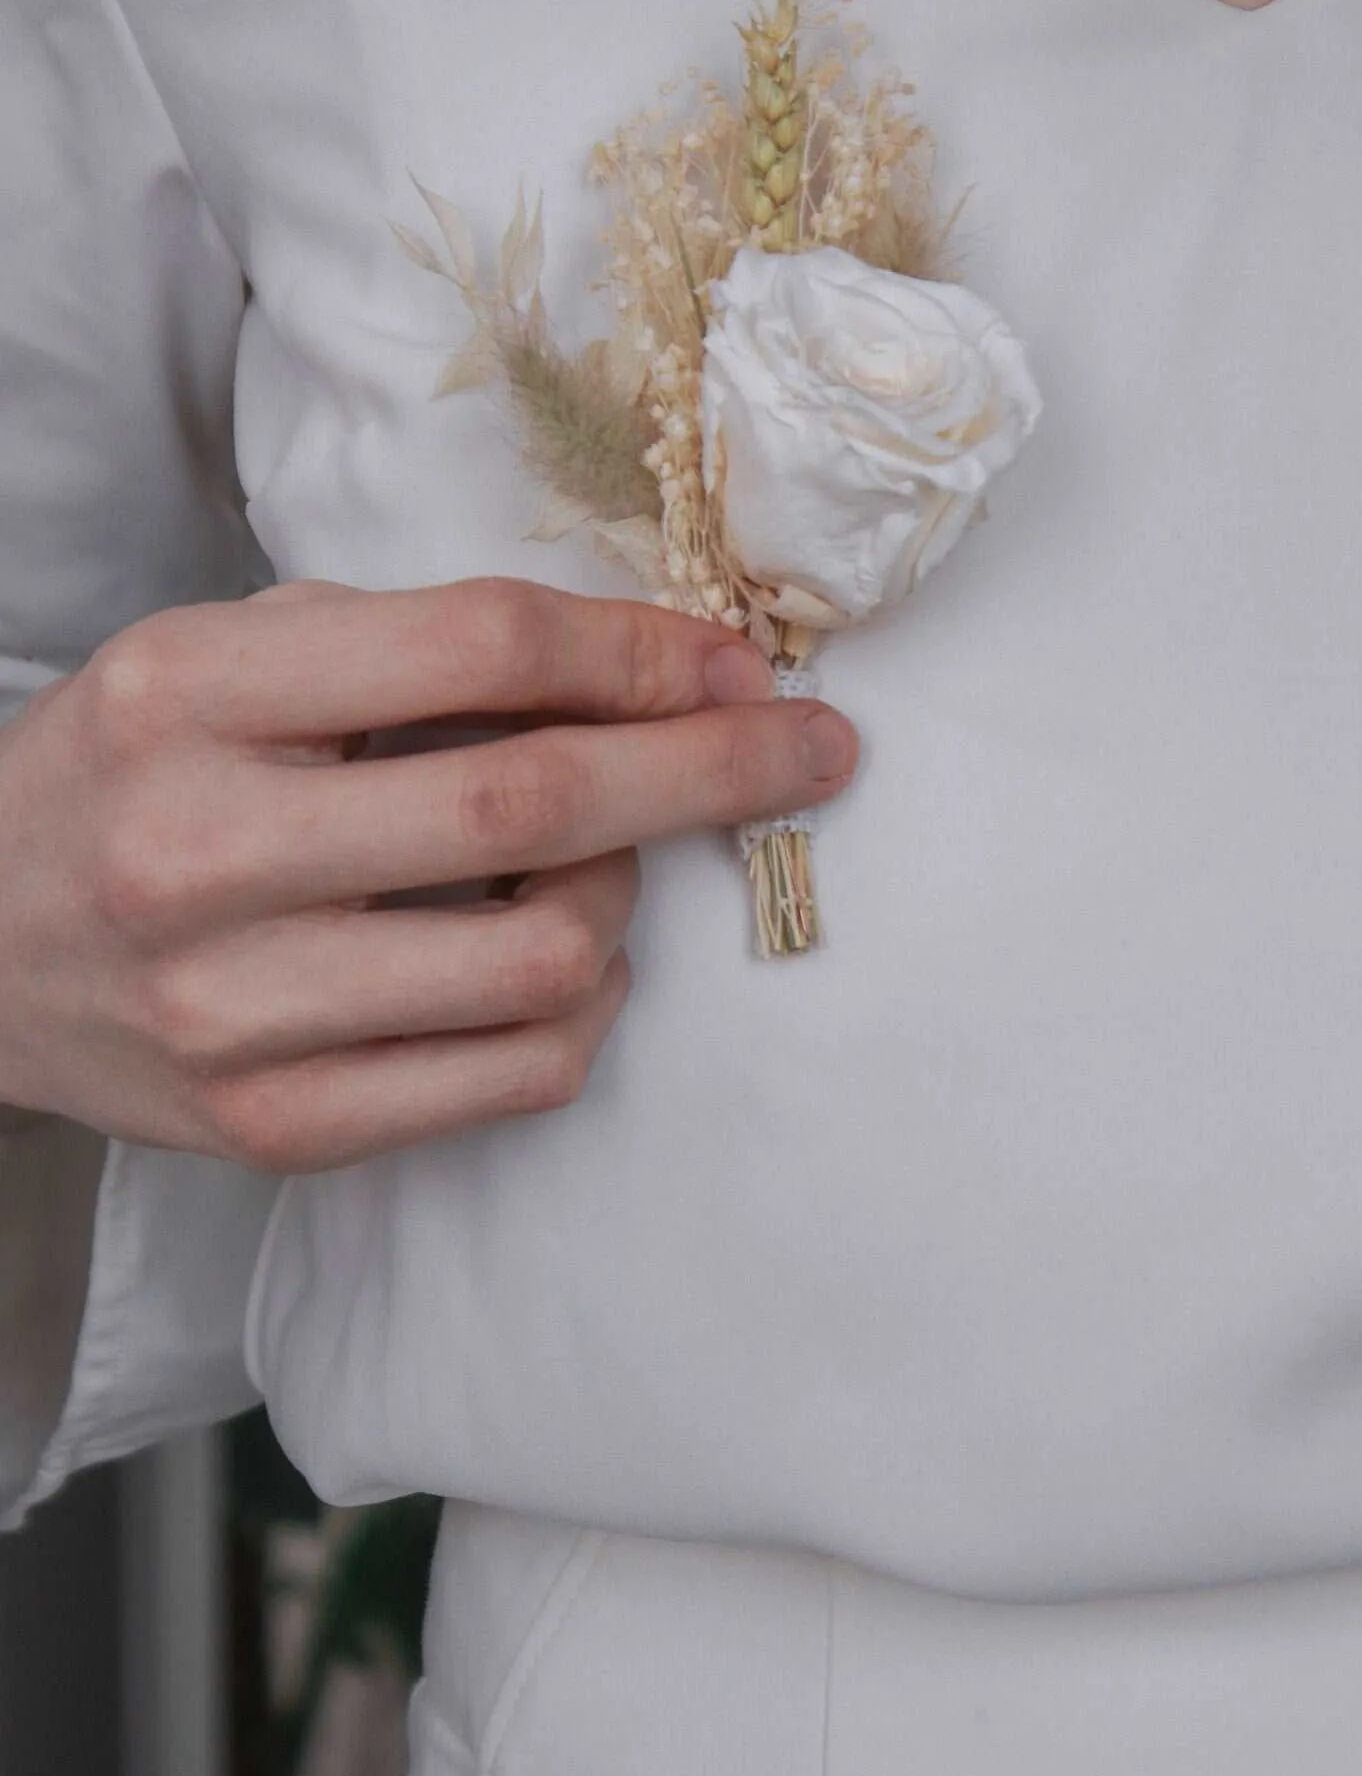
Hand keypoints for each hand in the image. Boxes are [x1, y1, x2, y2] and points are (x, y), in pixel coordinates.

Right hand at [0, 577, 857, 1170]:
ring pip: (542, 964)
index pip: (474, 650)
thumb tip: (655, 671)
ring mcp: (235, 1011)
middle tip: (816, 749)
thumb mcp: (227, 659)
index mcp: (189, 693)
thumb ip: (412, 652)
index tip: (734, 666)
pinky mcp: (272, 1125)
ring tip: (606, 870)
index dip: (637, 653)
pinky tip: (559, 962)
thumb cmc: (132, 775)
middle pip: (530, 807)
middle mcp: (202, 852)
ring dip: (626, 905)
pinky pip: (509, 1078)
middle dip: (709, 771)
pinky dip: (579, 1012)